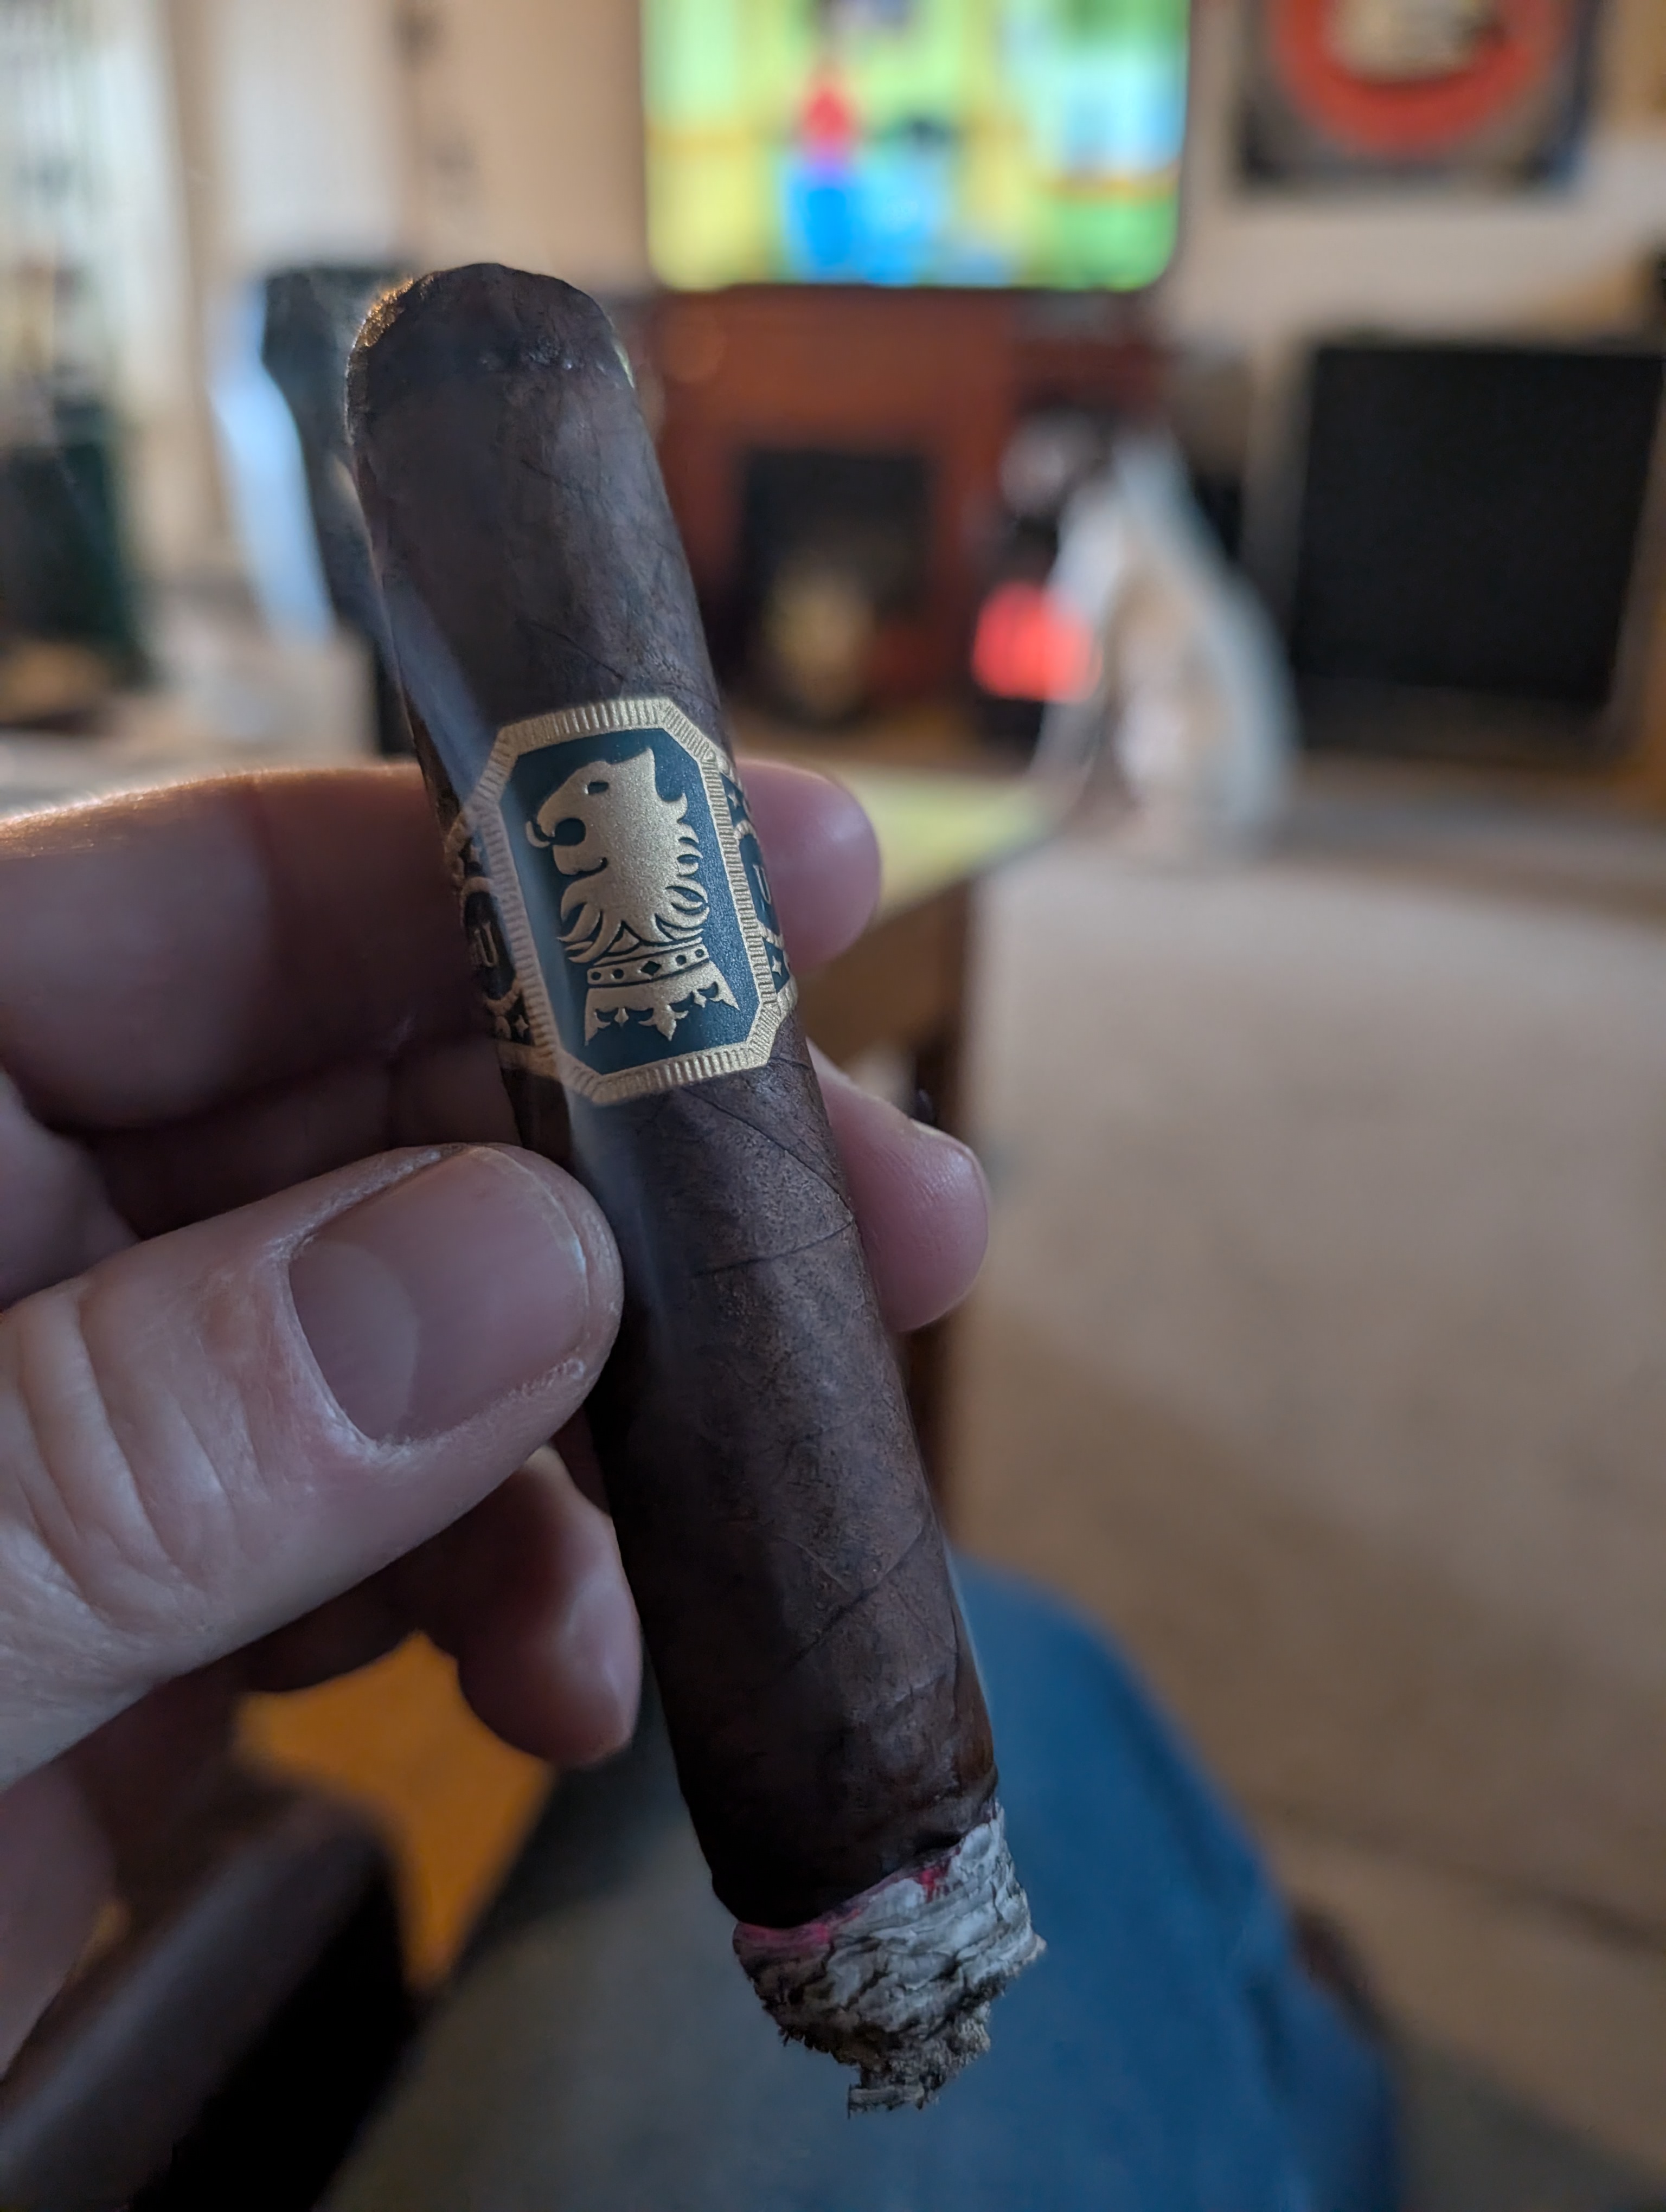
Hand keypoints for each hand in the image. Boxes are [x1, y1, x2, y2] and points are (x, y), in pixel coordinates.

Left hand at [0, 762, 987, 2067]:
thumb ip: (140, 1440)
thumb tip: (519, 1266)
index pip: (213, 900)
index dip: (502, 861)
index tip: (770, 866)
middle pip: (374, 1105)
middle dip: (637, 1169)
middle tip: (889, 1208)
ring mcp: (85, 1415)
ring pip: (418, 1325)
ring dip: (602, 1420)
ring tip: (754, 1511)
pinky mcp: (146, 1592)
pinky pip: (383, 1526)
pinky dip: (510, 1588)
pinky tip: (576, 1678)